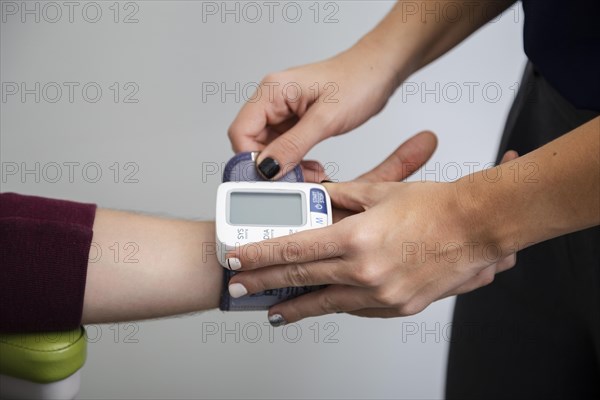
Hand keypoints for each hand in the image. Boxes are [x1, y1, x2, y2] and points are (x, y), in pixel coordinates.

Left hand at [225, 151, 517, 324]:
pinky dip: (336, 304)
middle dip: (265, 284)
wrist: (477, 228)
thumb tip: (317, 201)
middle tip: (241, 288)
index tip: (238, 260)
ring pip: (326, 302)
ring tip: (274, 307)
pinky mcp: (397, 306)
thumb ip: (342, 198)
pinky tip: (322, 303)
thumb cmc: (435, 206)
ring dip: (296, 306)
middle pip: (302, 278)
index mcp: (357, 238)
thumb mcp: (379, 193)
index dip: (261, 256)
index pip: (295, 248)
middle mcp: (366, 271)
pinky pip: (357, 308)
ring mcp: (382, 294)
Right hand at [228, 40, 399, 179]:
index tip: (272, 178)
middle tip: (298, 179)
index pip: (241, 132)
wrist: (380, 71)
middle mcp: (272, 100)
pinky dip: (296, 162)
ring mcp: (283, 111)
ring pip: (269, 149)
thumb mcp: (325, 119)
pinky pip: (285, 148)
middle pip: (252, 143)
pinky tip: (312, 167)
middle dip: (273, 167)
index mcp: (271, 91)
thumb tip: (267, 169)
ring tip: (312, 174)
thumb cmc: (358, 81)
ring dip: (286, 167)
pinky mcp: (295, 120)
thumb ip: (293, 146)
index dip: (251, 159)